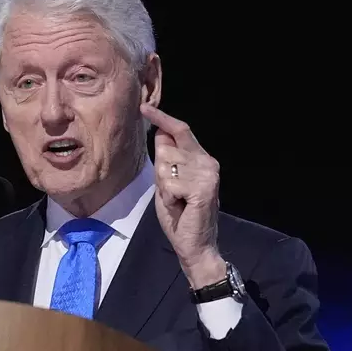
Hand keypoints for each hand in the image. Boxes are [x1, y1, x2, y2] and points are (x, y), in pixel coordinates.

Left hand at [141, 104, 225, 287]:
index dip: (162, 118)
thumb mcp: (168, 182)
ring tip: (177, 201)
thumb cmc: (179, 215)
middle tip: (172, 193)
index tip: (144, 107)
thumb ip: (167, 159)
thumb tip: (159, 132)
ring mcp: (208, 174)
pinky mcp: (203, 188)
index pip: (180, 130)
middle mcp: (208, 162)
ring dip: (164, 188)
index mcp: (201, 158)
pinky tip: (179, 207)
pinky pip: (169, 184)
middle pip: (166, 149)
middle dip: (160, 172)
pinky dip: (168, 198)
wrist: (194, 244)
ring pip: (165, 166)